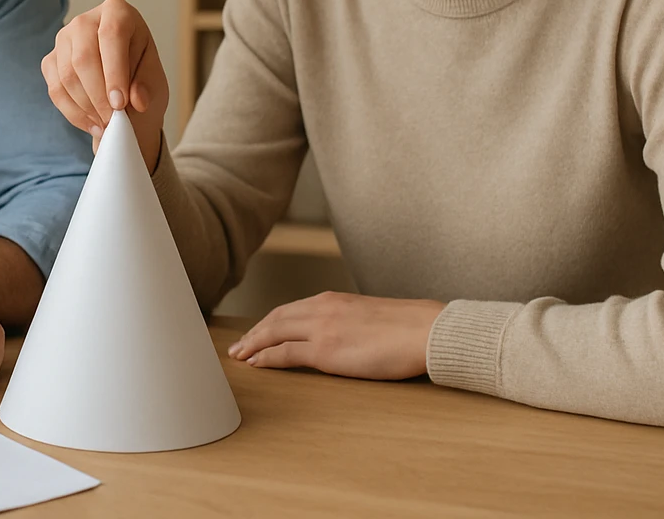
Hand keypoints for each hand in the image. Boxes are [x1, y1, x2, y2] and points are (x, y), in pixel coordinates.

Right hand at [43, 0, 168, 170]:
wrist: (124, 87)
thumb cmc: (141, 75)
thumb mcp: (154, 78)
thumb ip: (147, 86)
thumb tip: (137, 100)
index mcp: (117, 11)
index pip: (111, 35)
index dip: (115, 72)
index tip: (120, 104)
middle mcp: (85, 20)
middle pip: (83, 57)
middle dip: (98, 96)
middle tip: (113, 120)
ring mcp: (63, 39)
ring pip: (67, 76)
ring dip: (87, 107)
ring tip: (106, 124)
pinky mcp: (50, 60)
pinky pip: (56, 90)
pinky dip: (74, 113)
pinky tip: (93, 124)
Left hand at [227, 292, 445, 380]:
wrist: (425, 330)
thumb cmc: (409, 327)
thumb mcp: (370, 315)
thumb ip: (350, 321)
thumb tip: (346, 334)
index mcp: (333, 299)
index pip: (290, 309)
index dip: (269, 322)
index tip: (257, 333)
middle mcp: (322, 308)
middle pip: (275, 319)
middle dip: (253, 333)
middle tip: (237, 347)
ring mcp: (322, 328)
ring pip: (273, 332)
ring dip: (252, 344)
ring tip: (239, 356)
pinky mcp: (326, 350)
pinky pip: (285, 353)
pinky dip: (266, 357)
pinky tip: (256, 364)